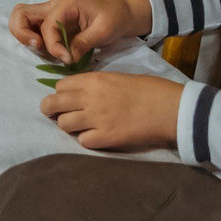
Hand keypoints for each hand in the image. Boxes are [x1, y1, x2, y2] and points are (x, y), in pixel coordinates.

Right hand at [9, 0, 147, 62]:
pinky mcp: (53, 23)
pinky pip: (33, 29)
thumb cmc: (115, 17)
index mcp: (65, 4)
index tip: (67, 59)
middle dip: (23, 33)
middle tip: (38, 48)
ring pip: (23, 20)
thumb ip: (83, 43)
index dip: (53, 46)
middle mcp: (53, 6)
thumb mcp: (104, 30)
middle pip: (21, 13)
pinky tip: (50, 51)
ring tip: (44, 51)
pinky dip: (34, 40)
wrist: (122, 12)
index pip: (47, 25)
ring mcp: (51, 14)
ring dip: (26, 37)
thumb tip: (67, 58)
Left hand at [39, 70, 183, 149]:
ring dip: (70, 126)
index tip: (66, 99)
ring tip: (81, 127)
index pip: (60, 86)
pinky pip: (82, 141)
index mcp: (94, 80)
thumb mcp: (118, 78)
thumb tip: (80, 94)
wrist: (170, 108)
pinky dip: (87, 140)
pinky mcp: (106, 137)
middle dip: (50, 110)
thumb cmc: (150, 90)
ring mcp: (96, 118)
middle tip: (55, 114)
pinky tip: (97, 136)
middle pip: (53, 104)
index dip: (60, 93)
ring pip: (64, 124)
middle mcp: (90, 98)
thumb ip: (96, 85)